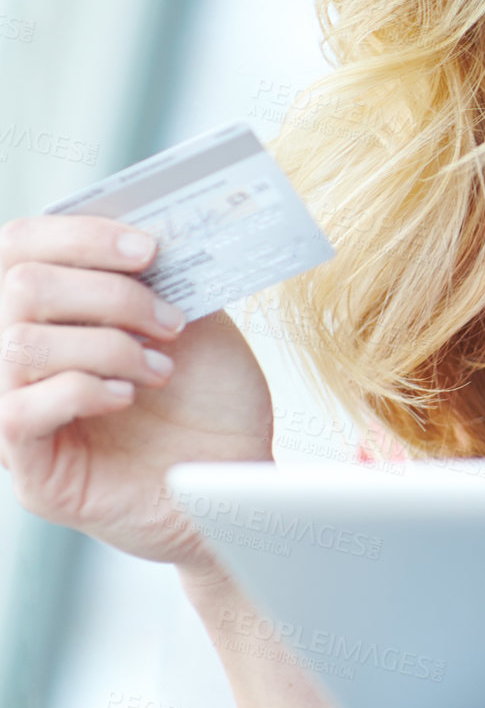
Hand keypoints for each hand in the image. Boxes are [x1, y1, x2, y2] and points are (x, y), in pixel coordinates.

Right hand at [0, 214, 274, 569]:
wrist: (239, 479)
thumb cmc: (210, 402)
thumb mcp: (194, 323)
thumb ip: (162, 279)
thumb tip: (154, 229)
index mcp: (56, 313)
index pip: (20, 245)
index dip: (78, 234)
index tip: (148, 249)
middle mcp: (23, 358)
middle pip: (21, 286)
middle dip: (109, 294)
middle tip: (170, 321)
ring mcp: (18, 413)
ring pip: (20, 345)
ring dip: (107, 346)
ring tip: (161, 368)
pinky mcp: (33, 469)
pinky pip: (19, 412)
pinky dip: (83, 390)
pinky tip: (128, 397)